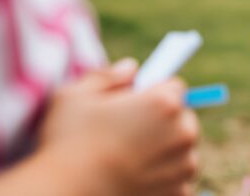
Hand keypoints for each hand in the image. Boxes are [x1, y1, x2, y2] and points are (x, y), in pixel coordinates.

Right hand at [37, 59, 199, 195]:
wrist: (63, 195)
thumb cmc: (66, 144)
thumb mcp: (74, 96)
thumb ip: (107, 76)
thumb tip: (132, 67)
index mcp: (165, 103)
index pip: (174, 87)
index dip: (154, 92)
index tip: (137, 103)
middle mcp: (184, 132)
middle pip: (182, 118)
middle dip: (162, 122)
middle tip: (129, 134)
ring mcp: (185, 165)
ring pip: (181, 149)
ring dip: (164, 151)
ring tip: (130, 159)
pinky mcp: (180, 192)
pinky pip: (178, 178)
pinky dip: (163, 179)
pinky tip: (136, 179)